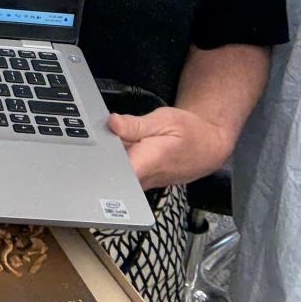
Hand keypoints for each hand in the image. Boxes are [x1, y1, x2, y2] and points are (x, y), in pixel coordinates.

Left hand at [107, 106, 234, 189]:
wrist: (208, 146)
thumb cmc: (191, 133)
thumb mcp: (164, 119)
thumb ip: (135, 124)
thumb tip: (112, 123)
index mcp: (147, 163)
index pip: (113, 173)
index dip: (97, 161)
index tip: (92, 148)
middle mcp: (143, 178)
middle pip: (109, 169)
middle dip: (101, 151)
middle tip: (107, 133)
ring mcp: (142, 182)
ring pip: (115, 169)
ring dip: (111, 154)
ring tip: (120, 138)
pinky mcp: (141, 180)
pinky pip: (122, 170)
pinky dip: (119, 157)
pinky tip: (125, 145)